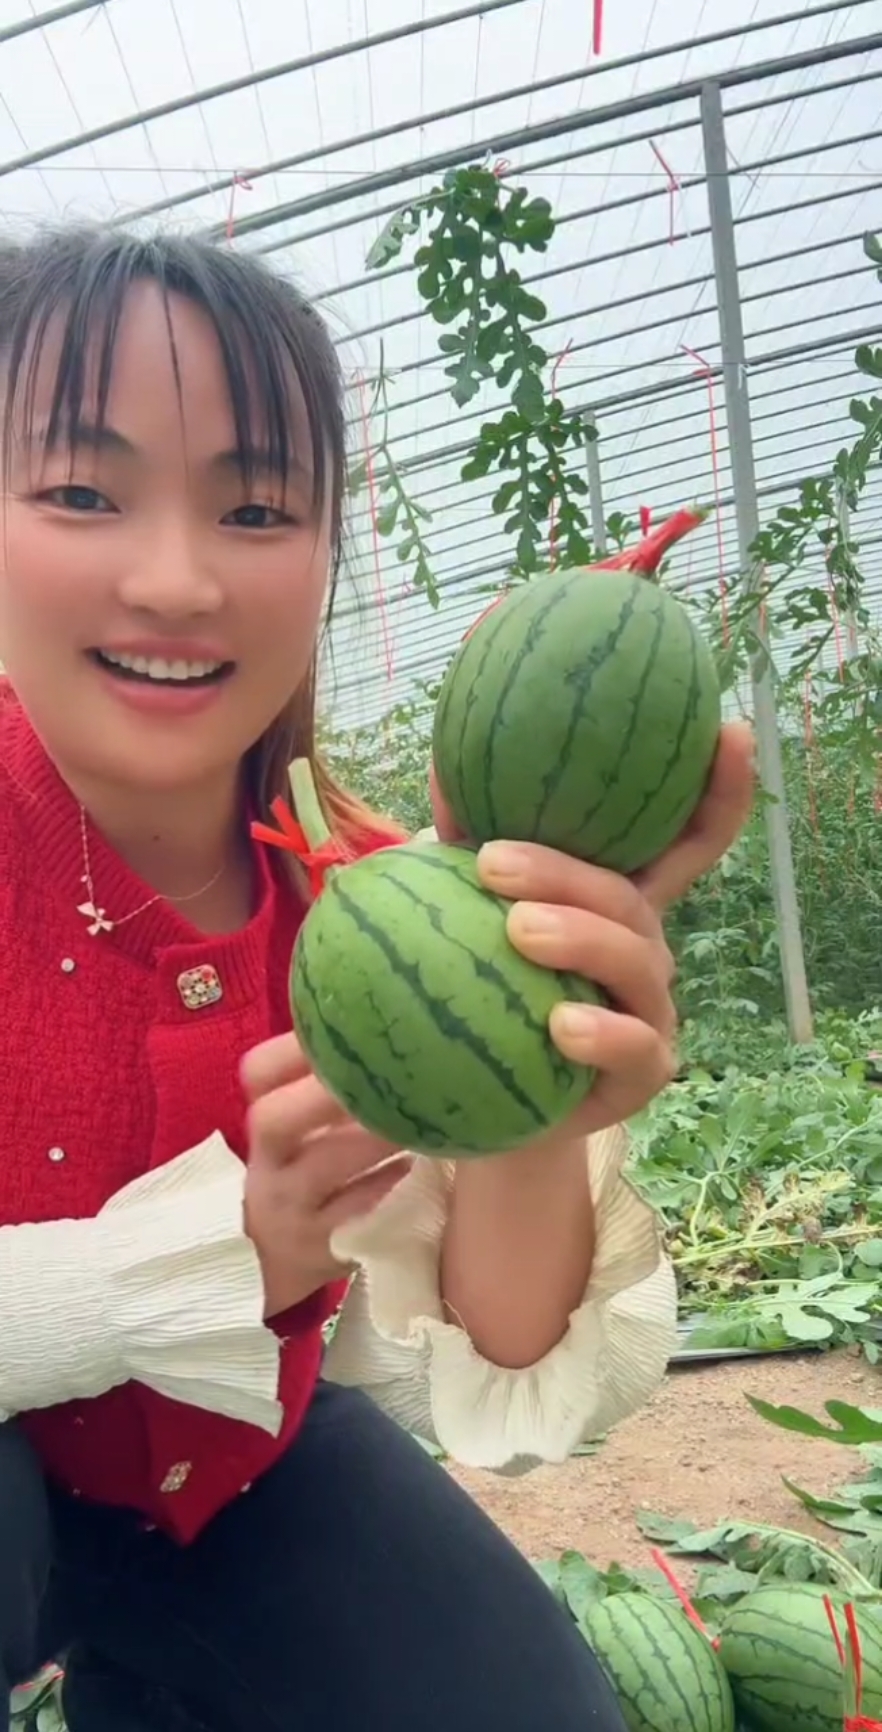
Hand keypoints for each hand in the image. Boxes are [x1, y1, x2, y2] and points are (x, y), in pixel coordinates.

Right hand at [241, 1035, 411, 1318]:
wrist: (272, 1255)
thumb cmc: (306, 1169)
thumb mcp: (302, 1128)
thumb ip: (330, 1083)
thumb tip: (399, 1022)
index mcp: (267, 1120)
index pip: (258, 1072)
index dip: (298, 1048)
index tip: (355, 1030)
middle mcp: (268, 1161)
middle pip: (275, 1118)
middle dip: (334, 1092)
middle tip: (396, 1074)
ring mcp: (291, 1206)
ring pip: (321, 1166)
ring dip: (375, 1139)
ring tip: (425, 1118)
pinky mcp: (321, 1246)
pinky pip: (357, 1213)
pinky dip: (391, 1186)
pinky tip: (425, 1168)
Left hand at [427, 720, 754, 1137]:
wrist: (485, 1106)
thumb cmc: (488, 993)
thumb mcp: (473, 917)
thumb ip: (465, 846)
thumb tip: (441, 761)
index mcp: (617, 901)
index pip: (684, 840)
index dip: (721, 789)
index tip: (732, 733)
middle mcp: (645, 947)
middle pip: (631, 895)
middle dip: (570, 871)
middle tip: (493, 862)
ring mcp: (652, 1010)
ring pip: (636, 962)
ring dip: (580, 939)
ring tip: (519, 930)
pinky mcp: (644, 1074)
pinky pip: (635, 1049)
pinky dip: (601, 1035)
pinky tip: (560, 1025)